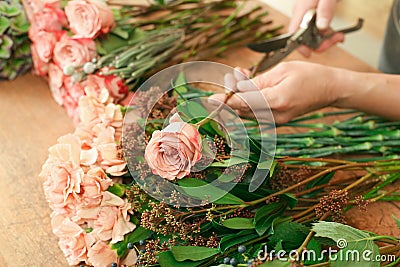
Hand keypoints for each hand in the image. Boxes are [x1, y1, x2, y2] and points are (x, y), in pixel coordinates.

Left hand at [209, 62, 341, 123]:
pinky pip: (255, 114)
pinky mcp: (276, 121)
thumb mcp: (281, 71)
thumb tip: (236, 88)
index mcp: (276, 101)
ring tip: (240, 77)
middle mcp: (275, 116)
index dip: (226, 100)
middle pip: (242, 110)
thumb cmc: (309, 76)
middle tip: (227, 81)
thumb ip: (257, 82)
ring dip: (238, 98)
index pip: (243, 103)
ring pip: (246, 113)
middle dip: (230, 96)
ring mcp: (276, 121)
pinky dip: (248, 103)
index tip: (211, 99)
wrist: (330, 89)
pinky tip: (249, 87)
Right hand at [289, 0, 343, 56]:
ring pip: (311, 34)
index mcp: (301, 9)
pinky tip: (335, 33)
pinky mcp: (313, 12)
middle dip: (320, 43)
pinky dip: (326, 33)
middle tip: (335, 40)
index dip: (300, 46)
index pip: (294, 34)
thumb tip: (321, 29)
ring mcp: (306, 13)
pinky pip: (316, 27)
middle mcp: (301, 12)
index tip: (310, 53)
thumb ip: (326, 10)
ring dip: (325, 39)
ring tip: (338, 37)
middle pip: (304, 37)